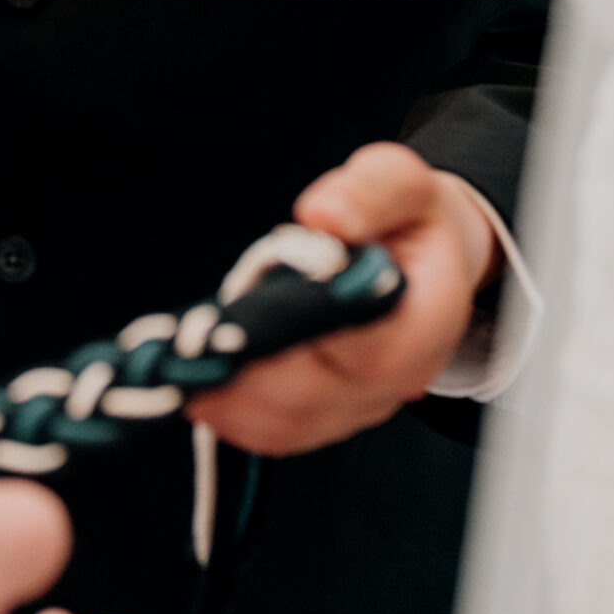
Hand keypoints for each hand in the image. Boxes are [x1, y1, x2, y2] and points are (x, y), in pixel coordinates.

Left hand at [186, 145, 498, 457]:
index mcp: (426, 319)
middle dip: (248, 366)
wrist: (428, 260)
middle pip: (316, 396)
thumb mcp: (403, 181)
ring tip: (185, 356)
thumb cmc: (410, 219)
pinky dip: (232, 415)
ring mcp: (364, 405)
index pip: (367, 350)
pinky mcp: (330, 416)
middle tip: (194, 332)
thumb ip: (371, 191)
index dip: (301, 333)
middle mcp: (400, 378)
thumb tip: (323, 215)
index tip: (242, 305)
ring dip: (230, 395)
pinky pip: (279, 433)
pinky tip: (198, 381)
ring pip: (289, 424)